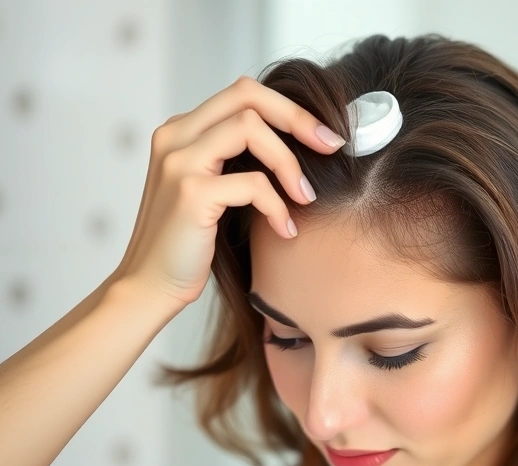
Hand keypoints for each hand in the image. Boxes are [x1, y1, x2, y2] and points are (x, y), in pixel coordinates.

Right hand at [115, 76, 344, 306]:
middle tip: (332, 147)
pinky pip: (253, 183)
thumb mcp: (215, 189)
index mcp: (183, 131)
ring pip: (250, 129)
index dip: (291, 108)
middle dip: (298, 117)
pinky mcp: (190, 193)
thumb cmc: (191, 242)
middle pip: (247, 94)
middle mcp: (175, 136)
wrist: (151, 286)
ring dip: (289, 163)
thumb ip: (239, 160)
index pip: (243, 92)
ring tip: (306, 198)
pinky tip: (286, 230)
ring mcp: (179, 162)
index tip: (325, 137)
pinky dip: (278, 206)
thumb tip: (305, 145)